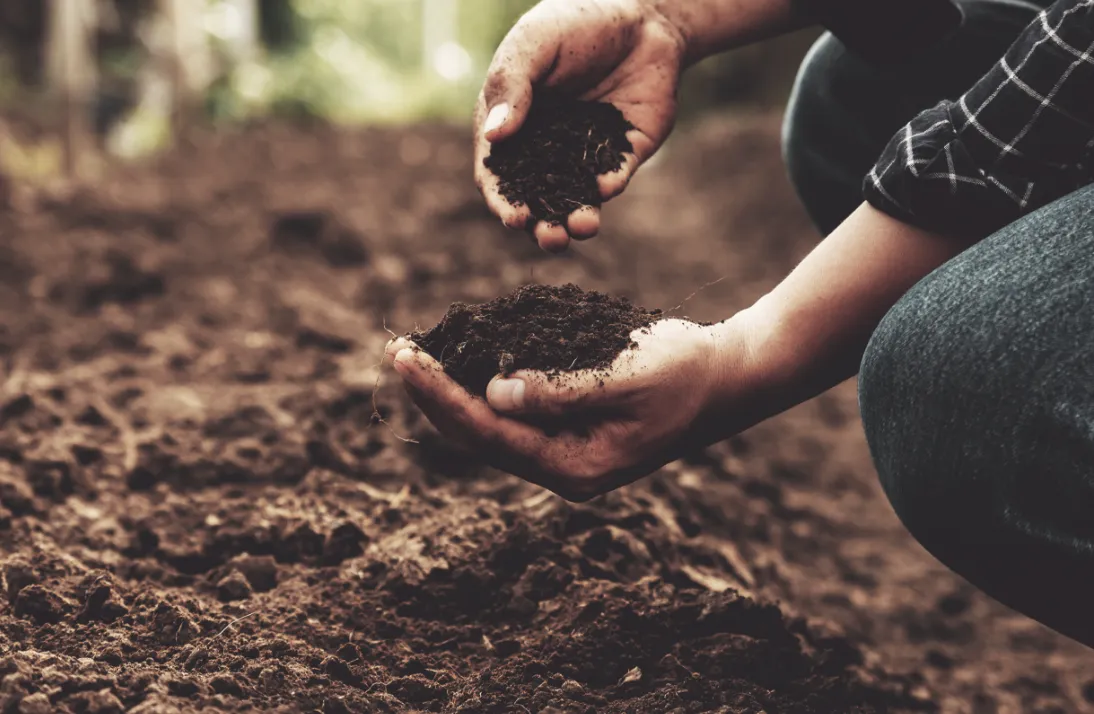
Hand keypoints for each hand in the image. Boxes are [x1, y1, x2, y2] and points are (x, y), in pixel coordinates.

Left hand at [384, 317, 762, 500]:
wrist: (729, 376)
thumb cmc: (686, 373)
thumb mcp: (625, 378)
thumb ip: (560, 391)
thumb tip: (493, 394)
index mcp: (576, 468)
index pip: (489, 433)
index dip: (441, 395)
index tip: (405, 359)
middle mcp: (564, 468)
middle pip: (480, 436)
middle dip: (434, 394)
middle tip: (395, 351)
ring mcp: (567, 451)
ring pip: (490, 425)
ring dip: (451, 390)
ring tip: (413, 355)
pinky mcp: (570, 428)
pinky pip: (513, 412)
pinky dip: (481, 385)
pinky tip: (459, 361)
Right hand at [475, 0, 685, 252]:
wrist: (640, 14)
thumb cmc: (574, 22)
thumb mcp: (534, 44)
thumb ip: (512, 87)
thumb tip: (494, 138)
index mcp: (512, 126)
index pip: (499, 175)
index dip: (503, 200)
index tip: (514, 217)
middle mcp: (545, 148)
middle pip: (537, 199)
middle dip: (542, 226)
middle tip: (551, 238)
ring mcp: (585, 154)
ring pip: (576, 200)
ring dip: (576, 220)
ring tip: (582, 228)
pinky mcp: (623, 152)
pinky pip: (613, 177)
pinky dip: (608, 186)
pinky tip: (606, 186)